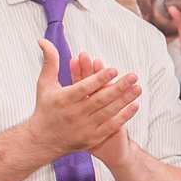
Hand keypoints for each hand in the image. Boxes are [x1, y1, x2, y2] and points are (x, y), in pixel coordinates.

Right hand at [25, 42, 139, 163]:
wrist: (42, 140)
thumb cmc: (45, 108)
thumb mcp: (44, 84)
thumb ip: (49, 61)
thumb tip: (43, 40)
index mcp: (64, 99)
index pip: (84, 87)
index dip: (99, 78)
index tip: (114, 69)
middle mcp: (75, 114)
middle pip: (100, 99)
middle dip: (118, 87)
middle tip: (134, 76)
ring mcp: (84, 127)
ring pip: (108, 112)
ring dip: (125, 100)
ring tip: (138, 88)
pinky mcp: (91, 138)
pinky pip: (110, 127)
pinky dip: (123, 117)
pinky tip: (135, 106)